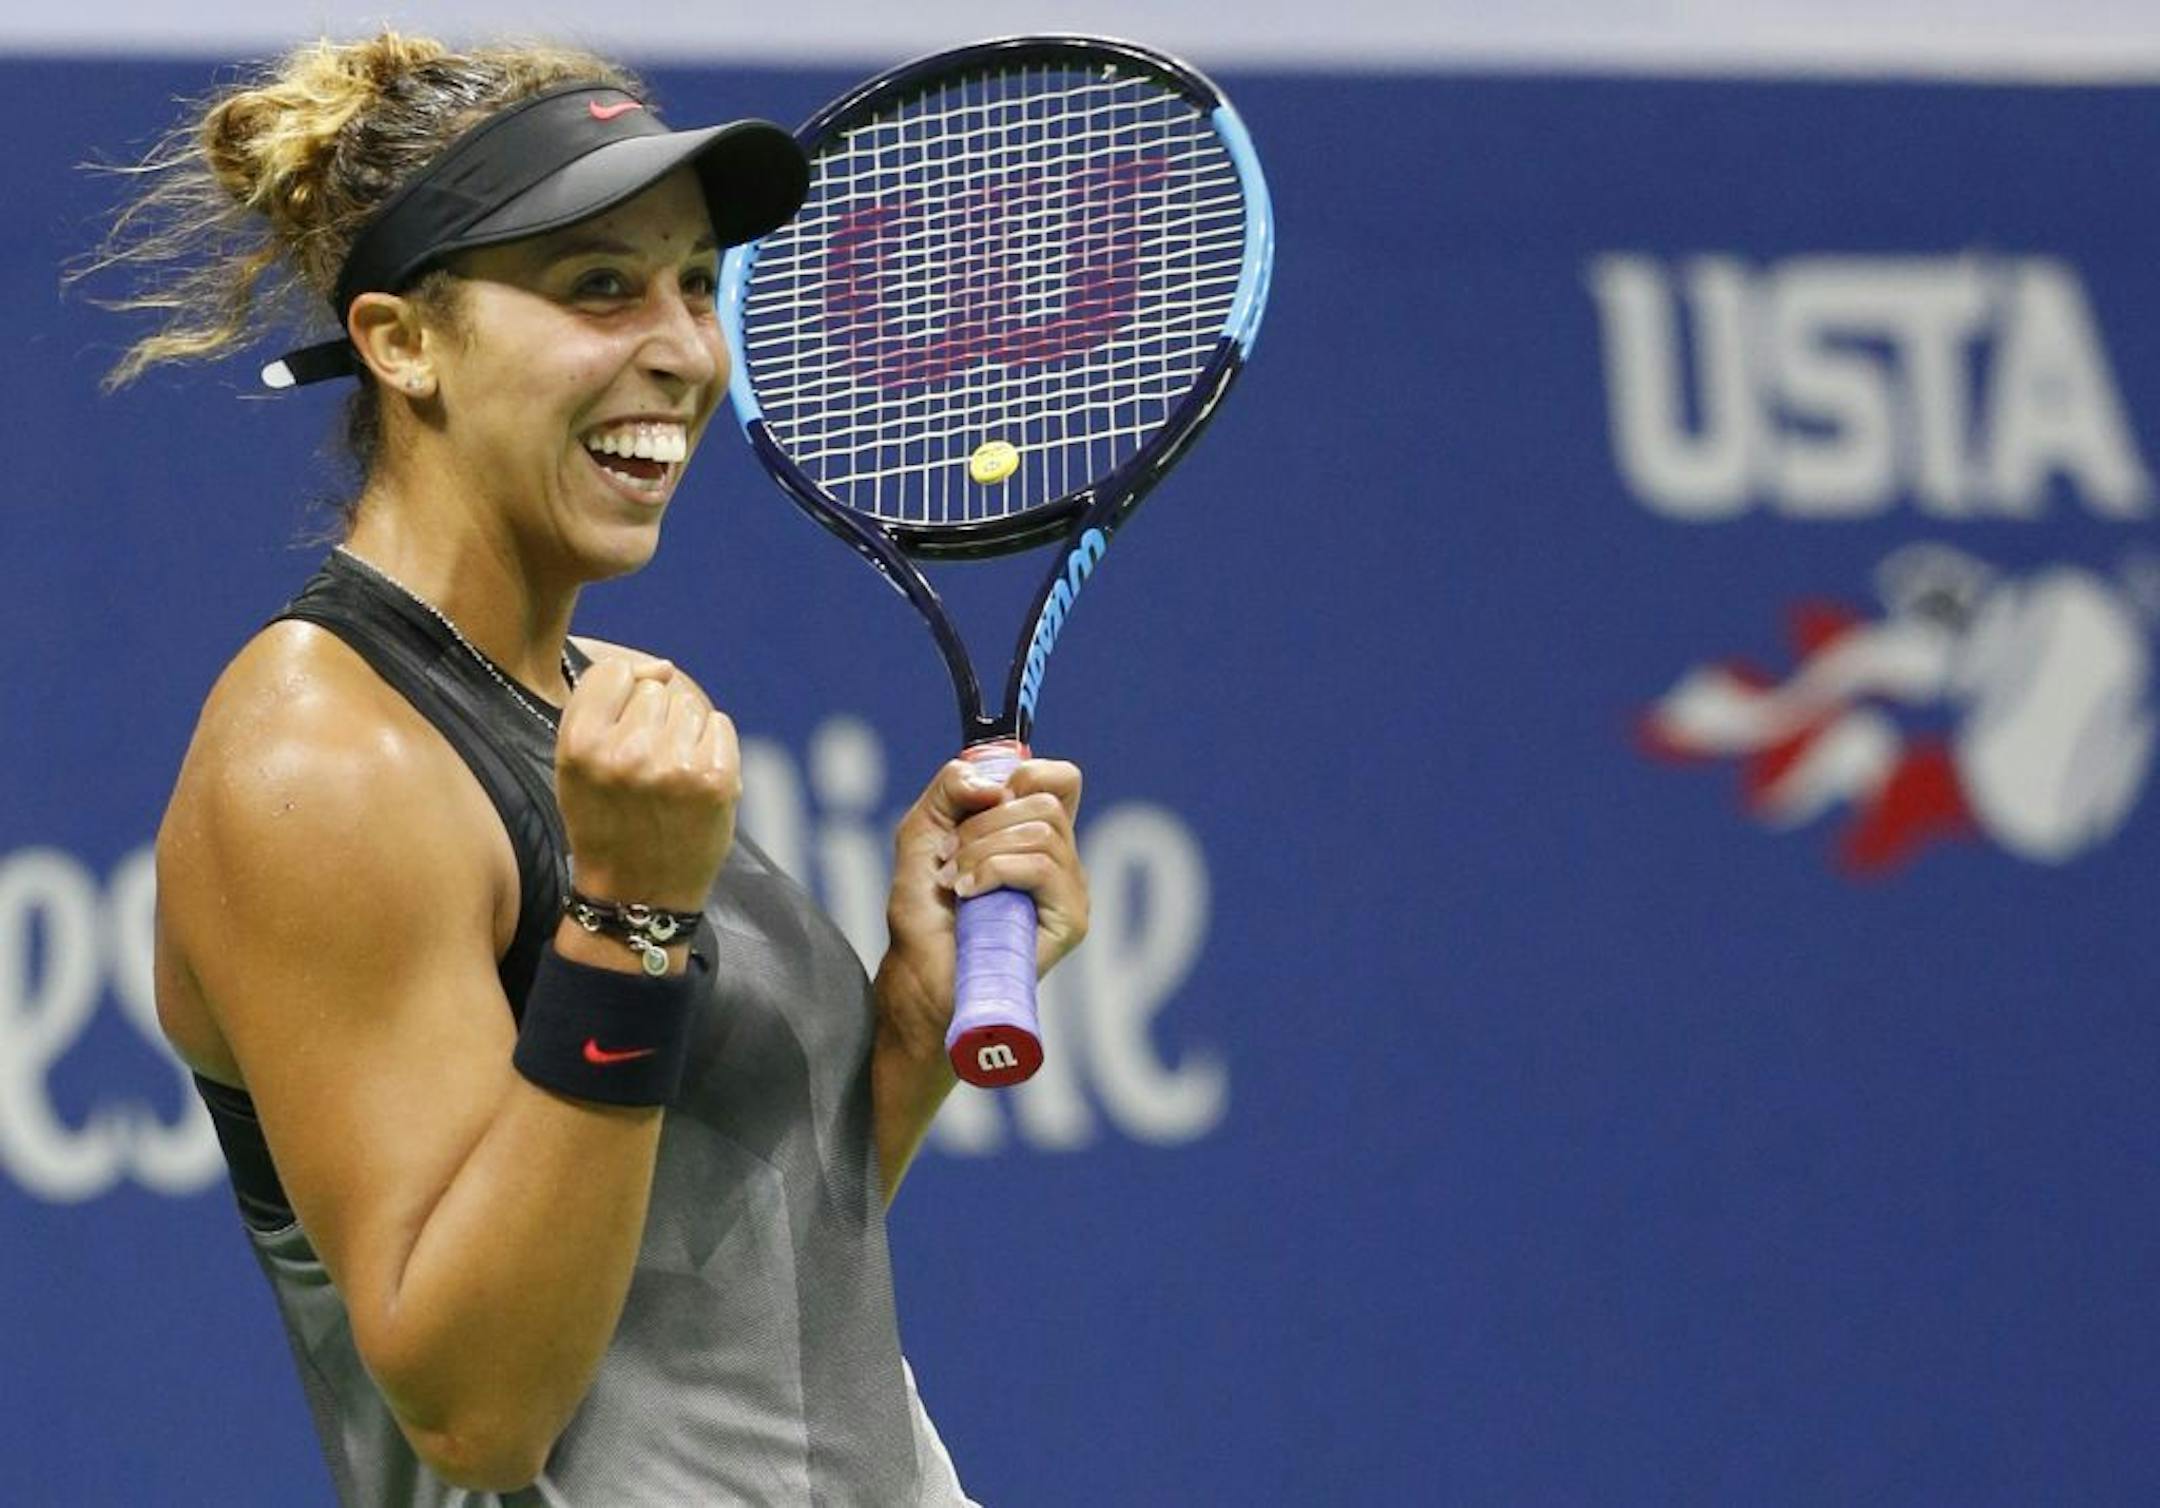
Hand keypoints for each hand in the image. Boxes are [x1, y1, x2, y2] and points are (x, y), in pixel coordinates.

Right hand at [555, 658, 738, 911]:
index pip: (614, 673)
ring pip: (689, 705)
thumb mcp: (575, 765)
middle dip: (654, 719)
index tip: (621, 731)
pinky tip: (694, 782)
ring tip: (669, 778)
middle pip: (655, 688)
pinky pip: (720, 726)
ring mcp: (675, 766)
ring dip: (684, 732)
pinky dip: (712, 746)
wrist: (637, 896)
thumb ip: (603, 705)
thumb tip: (662, 667)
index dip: (622, 697)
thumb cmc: (604, 822)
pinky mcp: (716, 779)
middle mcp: (627, 753)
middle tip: (646, 768)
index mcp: (581, 746)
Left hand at [879, 754, 1088, 1036]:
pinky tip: (969, 895)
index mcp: (1034, 835)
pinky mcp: (1071, 919)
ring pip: (1042, 831)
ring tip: (955, 882)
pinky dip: (996, 871)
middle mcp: (1061, 860)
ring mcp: (1069, 890)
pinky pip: (1044, 867)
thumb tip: (997, 783)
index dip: (1025, 774)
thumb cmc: (923, 913)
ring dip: (982, 850)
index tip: (982, 803)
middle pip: (1046, 800)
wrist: (919, 975)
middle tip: (951, 857)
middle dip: (984, 822)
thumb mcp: (923, 831)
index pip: (1061, 780)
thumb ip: (952, 788)